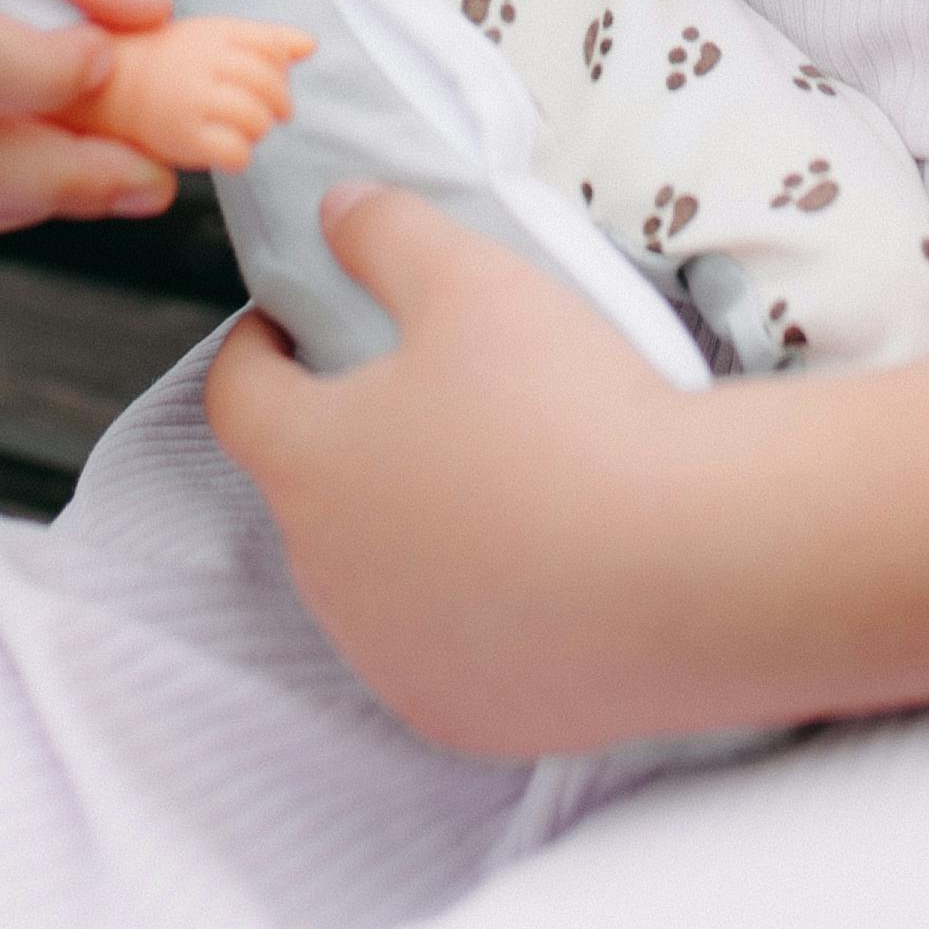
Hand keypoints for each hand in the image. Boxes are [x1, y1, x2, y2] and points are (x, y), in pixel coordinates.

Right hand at [70, 14, 311, 186]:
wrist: (99, 89)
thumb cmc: (157, 63)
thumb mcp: (211, 35)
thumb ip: (264, 38)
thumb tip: (309, 44)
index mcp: (213, 33)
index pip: (272, 47)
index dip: (280, 68)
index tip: (274, 80)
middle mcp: (203, 62)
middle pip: (270, 83)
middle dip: (278, 103)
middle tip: (269, 113)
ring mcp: (192, 98)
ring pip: (256, 119)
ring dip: (257, 130)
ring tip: (240, 131)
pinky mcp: (182, 136)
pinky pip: (235, 151)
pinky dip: (238, 155)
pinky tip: (224, 150)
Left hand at [205, 192, 737, 755]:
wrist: (691, 565)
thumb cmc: (566, 409)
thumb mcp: (472, 281)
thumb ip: (386, 234)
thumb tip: (336, 210)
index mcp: (310, 465)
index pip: (237, 398)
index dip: (254, 350)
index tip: (287, 323)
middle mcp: (327, 577)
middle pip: (309, 492)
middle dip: (346, 440)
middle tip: (425, 396)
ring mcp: (391, 659)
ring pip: (373, 581)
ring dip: (406, 533)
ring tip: (496, 483)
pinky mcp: (461, 717)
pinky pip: (443, 653)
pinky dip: (469, 614)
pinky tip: (540, 574)